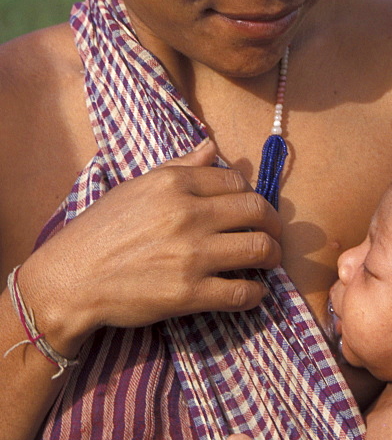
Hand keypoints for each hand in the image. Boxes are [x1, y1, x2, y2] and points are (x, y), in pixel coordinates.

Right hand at [19, 139, 282, 352]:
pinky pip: (242, 292)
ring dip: (272, 255)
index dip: (250, 194)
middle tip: (273, 233)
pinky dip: (257, 292)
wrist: (71, 279)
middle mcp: (187, 214)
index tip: (250, 208)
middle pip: (257, 211)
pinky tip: (255, 291)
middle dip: (273, 222)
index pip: (236, 181)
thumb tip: (211, 145)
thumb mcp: (137, 186)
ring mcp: (191, 255)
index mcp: (174, 183)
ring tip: (270, 259)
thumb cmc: (101, 230)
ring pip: (259, 248)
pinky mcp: (189, 293)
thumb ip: (180, 166)